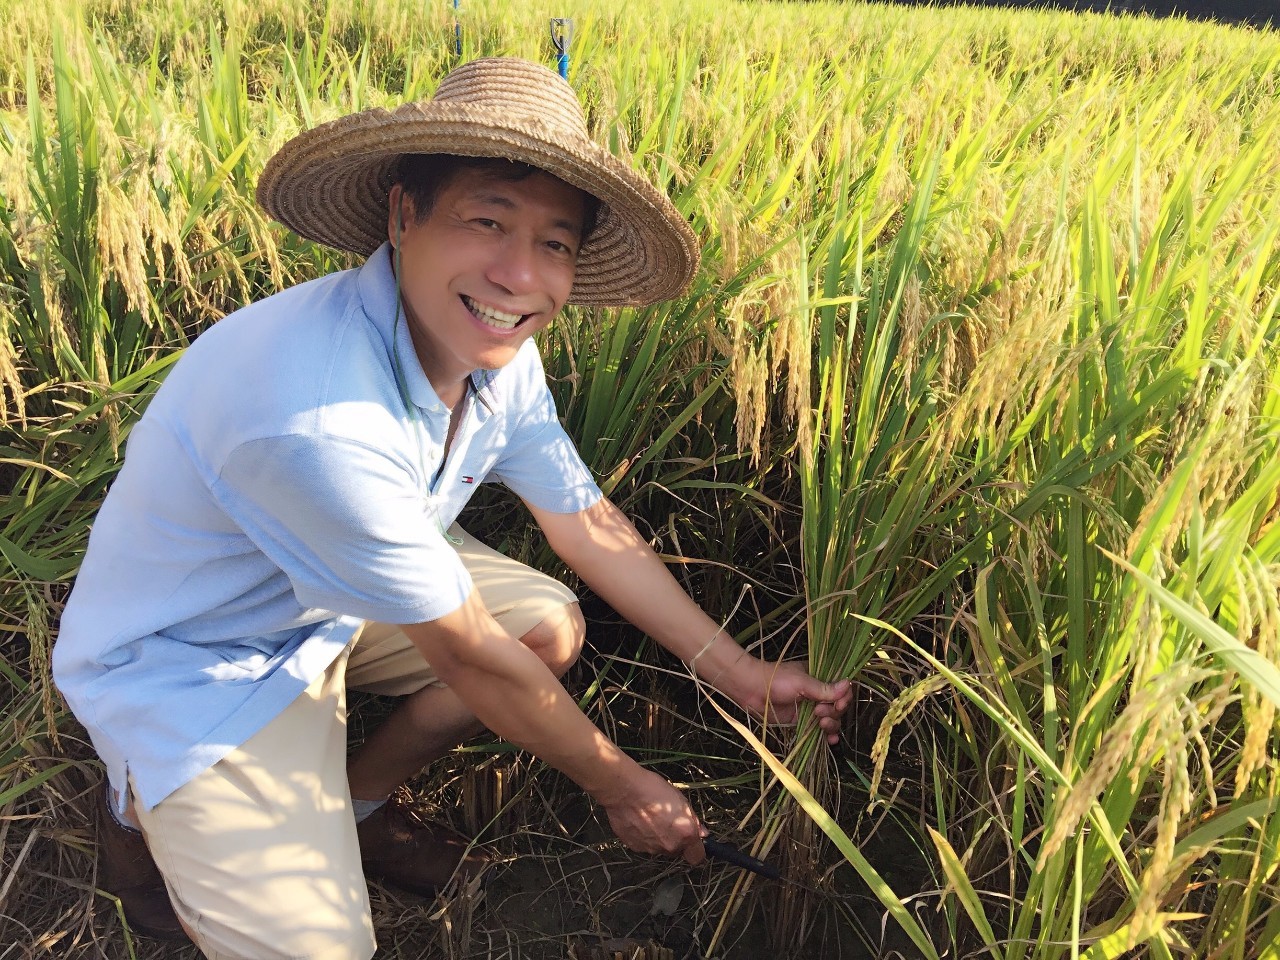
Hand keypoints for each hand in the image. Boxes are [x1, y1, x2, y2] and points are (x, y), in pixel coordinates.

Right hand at [599, 769, 706, 864]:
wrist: (624, 790)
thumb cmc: (654, 789)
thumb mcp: (680, 799)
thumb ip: (692, 820)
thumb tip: (701, 833)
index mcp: (685, 834)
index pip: (697, 857)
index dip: (695, 849)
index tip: (692, 839)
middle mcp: (669, 846)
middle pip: (676, 851)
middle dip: (674, 839)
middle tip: (666, 820)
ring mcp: (651, 849)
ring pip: (659, 848)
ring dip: (658, 838)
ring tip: (649, 818)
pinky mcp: (634, 847)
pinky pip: (644, 845)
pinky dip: (643, 836)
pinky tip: (638, 821)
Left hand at [720, 658, 853, 744]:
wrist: (752, 690)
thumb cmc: (776, 680)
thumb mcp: (802, 682)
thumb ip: (824, 688)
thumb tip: (848, 684)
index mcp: (820, 678)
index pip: (841, 689)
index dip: (844, 698)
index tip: (839, 704)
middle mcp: (817, 693)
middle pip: (838, 706)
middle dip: (834, 712)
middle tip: (819, 712)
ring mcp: (810, 708)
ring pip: (831, 719)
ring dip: (831, 724)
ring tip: (821, 724)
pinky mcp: (802, 720)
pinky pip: (819, 729)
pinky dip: (827, 734)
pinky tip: (830, 740)